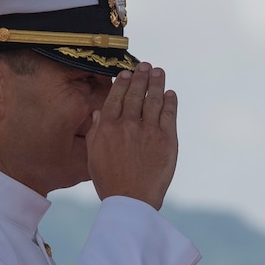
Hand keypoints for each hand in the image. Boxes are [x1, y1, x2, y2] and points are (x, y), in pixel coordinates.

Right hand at [87, 61, 178, 209]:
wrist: (131, 199)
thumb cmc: (110, 180)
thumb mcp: (93, 154)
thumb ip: (95, 130)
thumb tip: (98, 111)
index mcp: (107, 126)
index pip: (116, 97)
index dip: (122, 83)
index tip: (127, 72)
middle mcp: (128, 124)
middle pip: (135, 94)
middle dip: (141, 77)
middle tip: (146, 66)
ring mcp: (149, 131)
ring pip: (153, 100)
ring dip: (157, 83)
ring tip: (159, 72)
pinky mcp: (167, 140)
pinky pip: (169, 115)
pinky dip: (170, 102)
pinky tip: (170, 94)